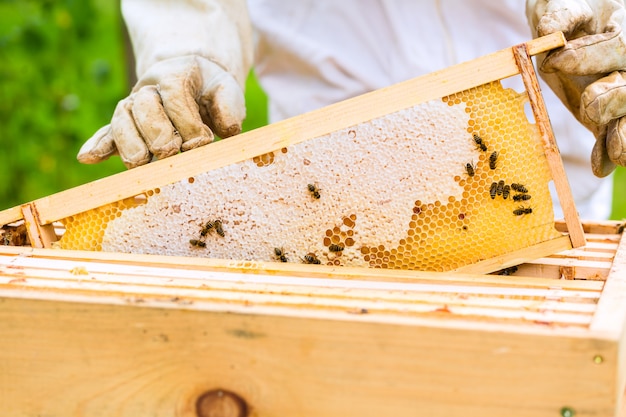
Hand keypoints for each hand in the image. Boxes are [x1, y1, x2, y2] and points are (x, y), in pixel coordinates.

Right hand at [77, 0, 251, 168]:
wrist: (194, 84)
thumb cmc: (213, 93)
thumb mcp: (228, 92)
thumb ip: (230, 107)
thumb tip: (227, 130)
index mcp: (175, 74)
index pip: (174, 95)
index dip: (187, 121)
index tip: (202, 142)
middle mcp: (149, 89)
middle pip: (143, 106)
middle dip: (157, 131)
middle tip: (170, 152)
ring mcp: (133, 107)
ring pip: (122, 121)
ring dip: (129, 143)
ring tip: (140, 162)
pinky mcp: (126, 127)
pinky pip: (108, 134)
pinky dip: (98, 145)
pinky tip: (87, 158)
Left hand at [527, 0, 625, 176]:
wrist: (560, 25)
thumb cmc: (564, 8)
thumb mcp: (561, 4)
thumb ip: (563, 14)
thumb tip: (554, 30)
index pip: (620, 46)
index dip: (590, 56)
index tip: (555, 62)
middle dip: (614, 98)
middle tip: (589, 105)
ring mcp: (619, 92)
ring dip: (625, 135)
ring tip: (618, 154)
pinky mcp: (605, 116)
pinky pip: (611, 135)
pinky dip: (607, 152)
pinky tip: (603, 166)